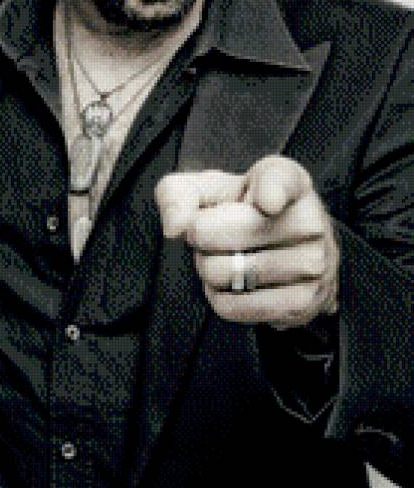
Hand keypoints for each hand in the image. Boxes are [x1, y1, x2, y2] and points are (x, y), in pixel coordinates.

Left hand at [155, 155, 338, 328]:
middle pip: (224, 235)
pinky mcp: (305, 302)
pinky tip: (232, 284)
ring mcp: (314, 263)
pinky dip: (219, 298)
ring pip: (225, 274)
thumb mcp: (208, 189)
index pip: (281, 183)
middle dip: (201, 240)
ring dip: (209, 271)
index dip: (271, 192)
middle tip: (213, 237)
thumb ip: (178, 193)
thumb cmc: (239, 210)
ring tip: (225, 258)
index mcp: (288, 179)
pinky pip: (235, 307)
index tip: (266, 202)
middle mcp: (309, 219)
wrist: (284, 248)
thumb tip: (175, 227)